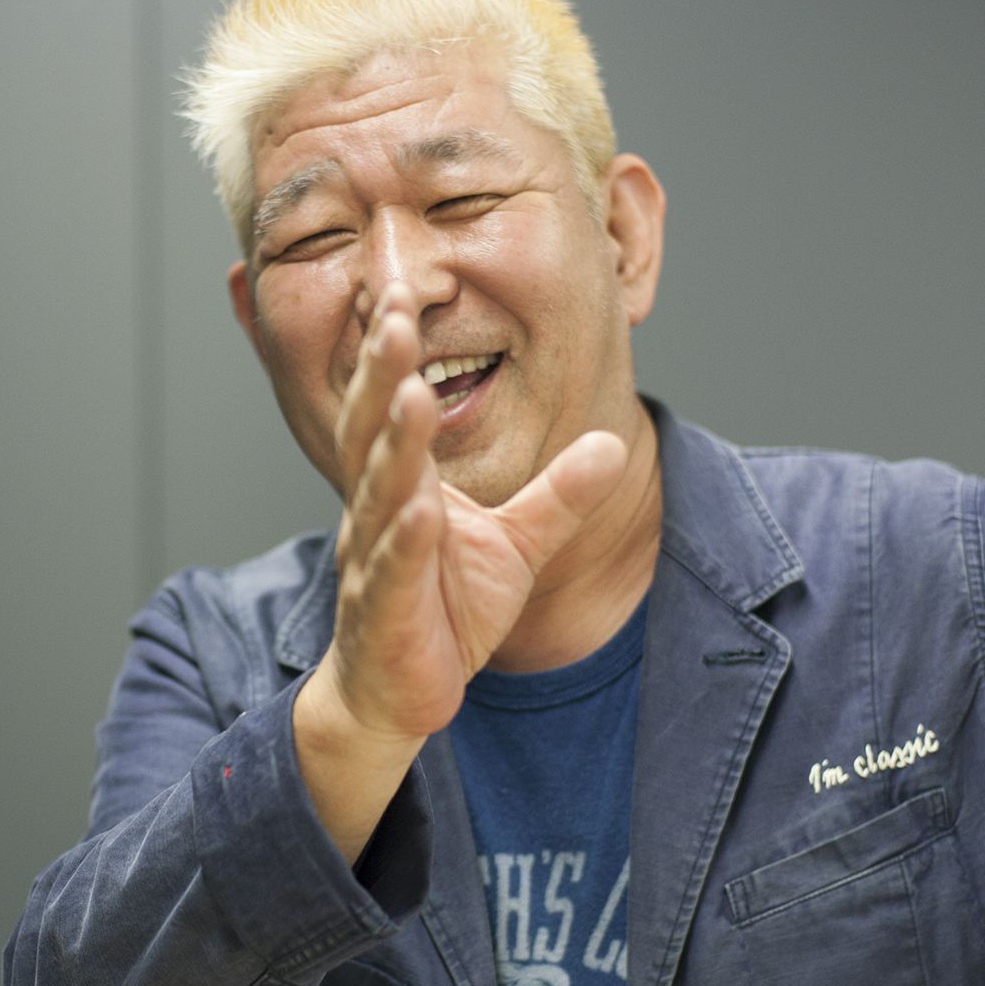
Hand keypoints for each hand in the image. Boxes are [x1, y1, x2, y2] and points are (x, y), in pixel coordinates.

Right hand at [292, 282, 626, 857]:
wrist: (398, 692)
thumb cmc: (440, 610)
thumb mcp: (517, 544)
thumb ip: (560, 494)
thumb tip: (612, 444)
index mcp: (399, 483)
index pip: (391, 404)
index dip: (393, 352)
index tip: (402, 293)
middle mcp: (375, 510)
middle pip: (373, 430)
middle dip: (382, 373)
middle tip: (393, 313)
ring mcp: (372, 559)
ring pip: (379, 491)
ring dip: (395, 443)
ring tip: (412, 393)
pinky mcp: (383, 611)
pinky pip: (392, 568)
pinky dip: (404, 538)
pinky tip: (418, 508)